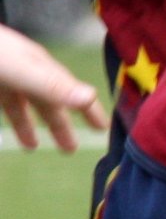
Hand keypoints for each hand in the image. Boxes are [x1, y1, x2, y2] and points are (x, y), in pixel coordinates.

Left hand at [0, 26, 107, 151]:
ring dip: (30, 126)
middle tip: (71, 149)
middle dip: (60, 125)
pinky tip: (4, 130)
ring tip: (33, 147)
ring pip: (23, 105)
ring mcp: (6, 78)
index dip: (88, 110)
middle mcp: (27, 73)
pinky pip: (4, 104)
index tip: (102, 128)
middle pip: (48, 102)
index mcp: (42, 69)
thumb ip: (51, 85)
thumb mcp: (21, 70)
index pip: (72, 92)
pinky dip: (9, 119)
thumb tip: (90, 97)